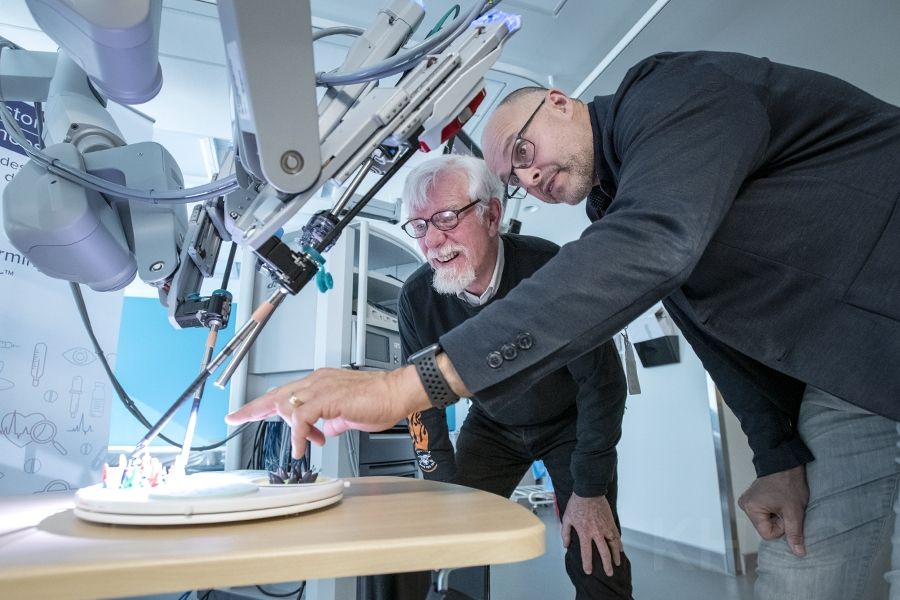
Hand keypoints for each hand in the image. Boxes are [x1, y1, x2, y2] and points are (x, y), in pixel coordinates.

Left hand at [225, 366, 429, 458]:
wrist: (396, 394)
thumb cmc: (379, 401)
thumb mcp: (347, 415)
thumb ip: (331, 421)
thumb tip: (324, 430)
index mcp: (320, 383)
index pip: (285, 392)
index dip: (262, 404)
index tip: (245, 412)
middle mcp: (317, 381)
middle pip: (276, 394)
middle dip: (253, 408)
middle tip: (236, 418)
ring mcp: (321, 388)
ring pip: (286, 405)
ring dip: (288, 428)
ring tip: (302, 444)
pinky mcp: (328, 398)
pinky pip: (302, 418)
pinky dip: (299, 434)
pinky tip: (305, 445)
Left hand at [561, 492, 621, 576]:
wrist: (589, 491)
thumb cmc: (576, 504)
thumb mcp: (567, 518)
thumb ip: (566, 533)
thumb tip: (566, 545)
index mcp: (584, 532)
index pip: (586, 552)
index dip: (587, 563)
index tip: (588, 571)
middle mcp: (596, 532)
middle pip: (604, 552)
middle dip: (606, 565)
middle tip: (609, 573)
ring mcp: (605, 527)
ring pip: (613, 545)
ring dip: (616, 556)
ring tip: (617, 564)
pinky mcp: (611, 522)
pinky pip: (617, 535)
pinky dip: (619, 543)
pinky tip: (620, 549)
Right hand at [738, 465, 808, 556]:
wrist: (785, 463)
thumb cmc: (788, 484)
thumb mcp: (794, 511)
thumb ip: (795, 534)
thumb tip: (798, 553)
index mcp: (751, 509)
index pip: (768, 534)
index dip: (781, 527)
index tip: (786, 513)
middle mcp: (745, 506)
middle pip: (765, 528)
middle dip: (779, 521)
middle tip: (785, 506)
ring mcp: (747, 501)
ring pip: (765, 521)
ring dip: (777, 516)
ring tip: (782, 502)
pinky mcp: (752, 499)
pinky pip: (764, 514)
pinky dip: (773, 510)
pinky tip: (778, 500)